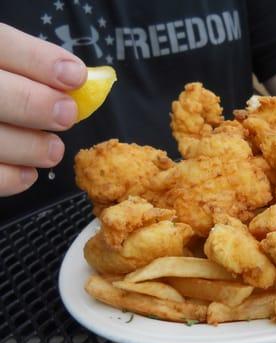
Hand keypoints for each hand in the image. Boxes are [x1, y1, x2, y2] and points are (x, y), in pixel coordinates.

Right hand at [0, 23, 85, 195]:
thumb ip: (30, 68)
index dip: (38, 59)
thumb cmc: (1, 89)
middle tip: (67, 115)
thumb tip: (78, 81)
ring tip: (54, 150)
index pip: (0, 43)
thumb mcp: (6, 65)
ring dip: (29, 147)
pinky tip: (28, 173)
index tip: (75, 76)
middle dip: (34, 104)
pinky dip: (10, 177)